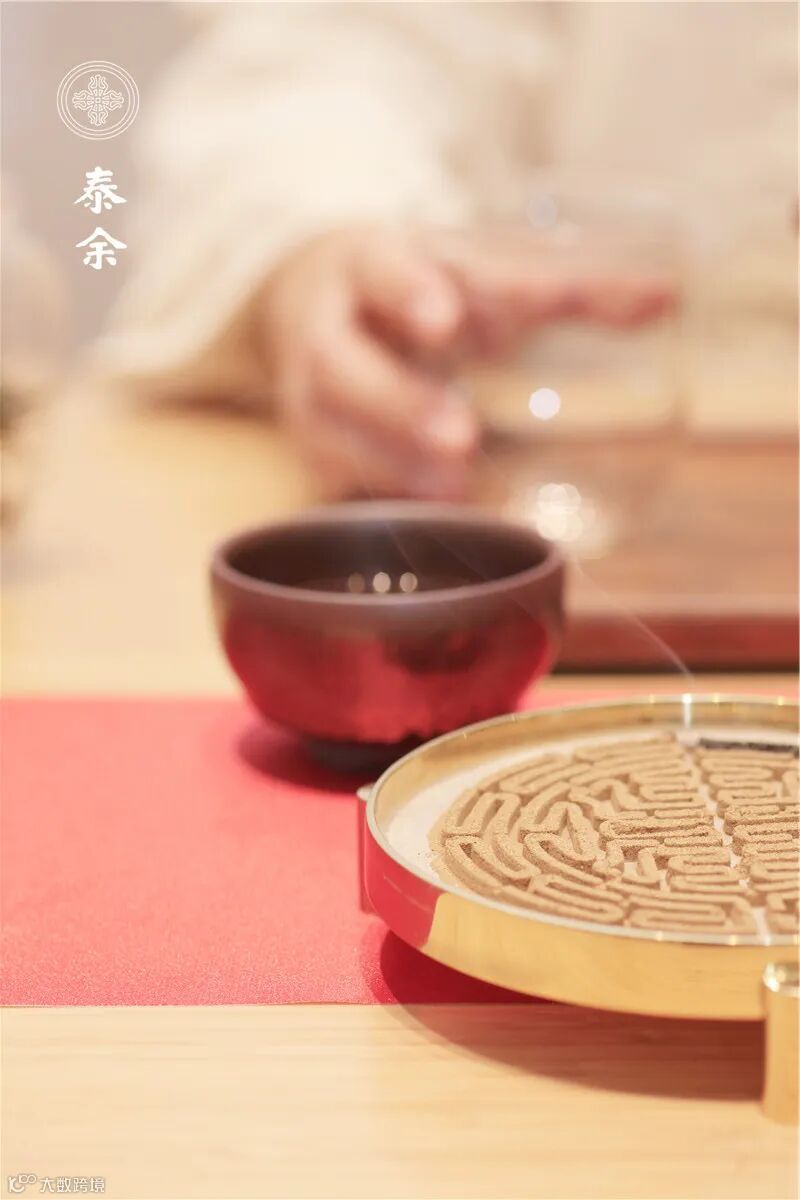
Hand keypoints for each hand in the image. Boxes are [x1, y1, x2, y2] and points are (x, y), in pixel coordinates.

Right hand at [258, 224, 675, 498]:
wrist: (308, 301)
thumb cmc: (418, 288)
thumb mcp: (476, 269)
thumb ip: (567, 286)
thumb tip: (665, 299)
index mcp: (368, 266)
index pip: (384, 271)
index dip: (410, 293)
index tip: (446, 319)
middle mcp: (325, 331)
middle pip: (341, 366)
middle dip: (397, 402)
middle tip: (461, 436)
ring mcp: (308, 397)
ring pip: (329, 435)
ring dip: (392, 466)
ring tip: (455, 487)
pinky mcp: (312, 449)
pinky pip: (333, 483)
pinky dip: (381, 502)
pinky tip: (431, 520)